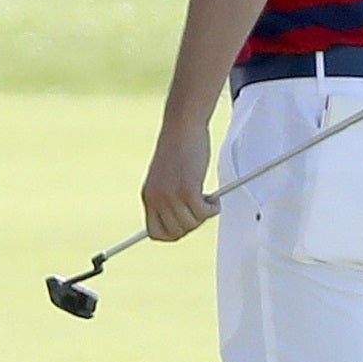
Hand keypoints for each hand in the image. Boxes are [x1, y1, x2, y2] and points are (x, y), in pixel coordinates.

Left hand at [141, 119, 214, 241]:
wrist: (181, 127)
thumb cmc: (177, 149)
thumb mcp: (165, 179)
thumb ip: (167, 198)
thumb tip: (181, 221)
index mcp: (148, 197)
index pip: (155, 233)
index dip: (174, 233)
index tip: (187, 223)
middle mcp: (156, 199)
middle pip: (176, 232)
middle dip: (193, 224)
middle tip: (201, 208)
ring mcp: (170, 196)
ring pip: (191, 224)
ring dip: (204, 215)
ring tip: (208, 199)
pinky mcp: (187, 189)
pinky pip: (203, 213)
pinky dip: (213, 209)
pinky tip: (214, 198)